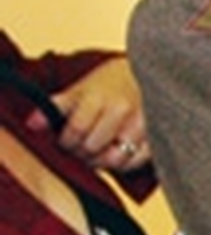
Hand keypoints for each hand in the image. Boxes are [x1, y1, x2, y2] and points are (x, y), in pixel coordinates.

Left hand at [26, 57, 149, 171]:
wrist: (147, 71)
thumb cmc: (110, 82)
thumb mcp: (81, 88)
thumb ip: (56, 106)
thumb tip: (31, 124)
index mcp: (100, 97)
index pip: (74, 131)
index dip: (65, 141)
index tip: (65, 140)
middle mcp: (122, 110)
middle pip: (92, 148)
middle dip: (81, 151)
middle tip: (80, 146)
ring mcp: (142, 124)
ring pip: (114, 159)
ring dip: (101, 160)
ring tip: (97, 151)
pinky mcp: (156, 135)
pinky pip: (135, 161)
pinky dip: (123, 163)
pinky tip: (116, 153)